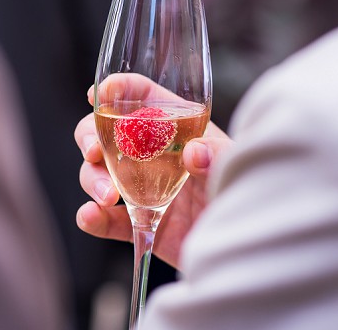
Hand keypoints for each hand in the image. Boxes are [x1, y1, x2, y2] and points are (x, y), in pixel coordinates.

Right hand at [74, 81, 231, 268]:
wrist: (248, 247)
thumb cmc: (247, 194)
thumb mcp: (237, 167)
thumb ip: (218, 155)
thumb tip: (194, 152)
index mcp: (177, 127)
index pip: (142, 96)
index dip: (118, 90)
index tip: (100, 94)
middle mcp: (152, 153)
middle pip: (105, 132)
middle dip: (89, 137)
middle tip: (93, 151)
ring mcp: (140, 187)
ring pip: (97, 173)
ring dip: (92, 180)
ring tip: (106, 197)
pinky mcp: (137, 220)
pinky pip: (105, 218)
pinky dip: (91, 217)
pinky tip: (91, 216)